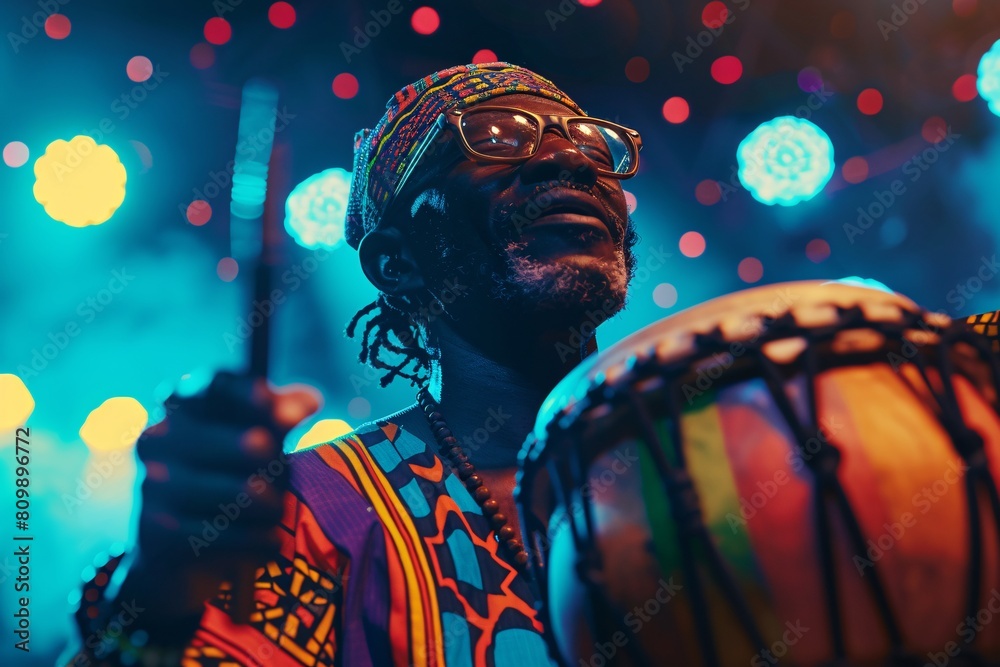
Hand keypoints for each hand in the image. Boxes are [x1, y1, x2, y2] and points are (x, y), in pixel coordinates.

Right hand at [118, 371, 319, 640]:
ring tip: (274, 511)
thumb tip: (309, 402)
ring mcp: (153, 482)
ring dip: (273, 506)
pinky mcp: (155, 528)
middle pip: (253, 444)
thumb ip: (281, 413)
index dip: (253, 396)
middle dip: (281, 466)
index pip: (215, 384)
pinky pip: (230, 532)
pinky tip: (268, 541)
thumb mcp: (255, 437)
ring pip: (247, 492)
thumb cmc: (225, 475)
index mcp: (181, 405)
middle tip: (284, 479)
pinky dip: (258, 539)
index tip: (290, 416)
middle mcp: (158, 437)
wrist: (173, 548)